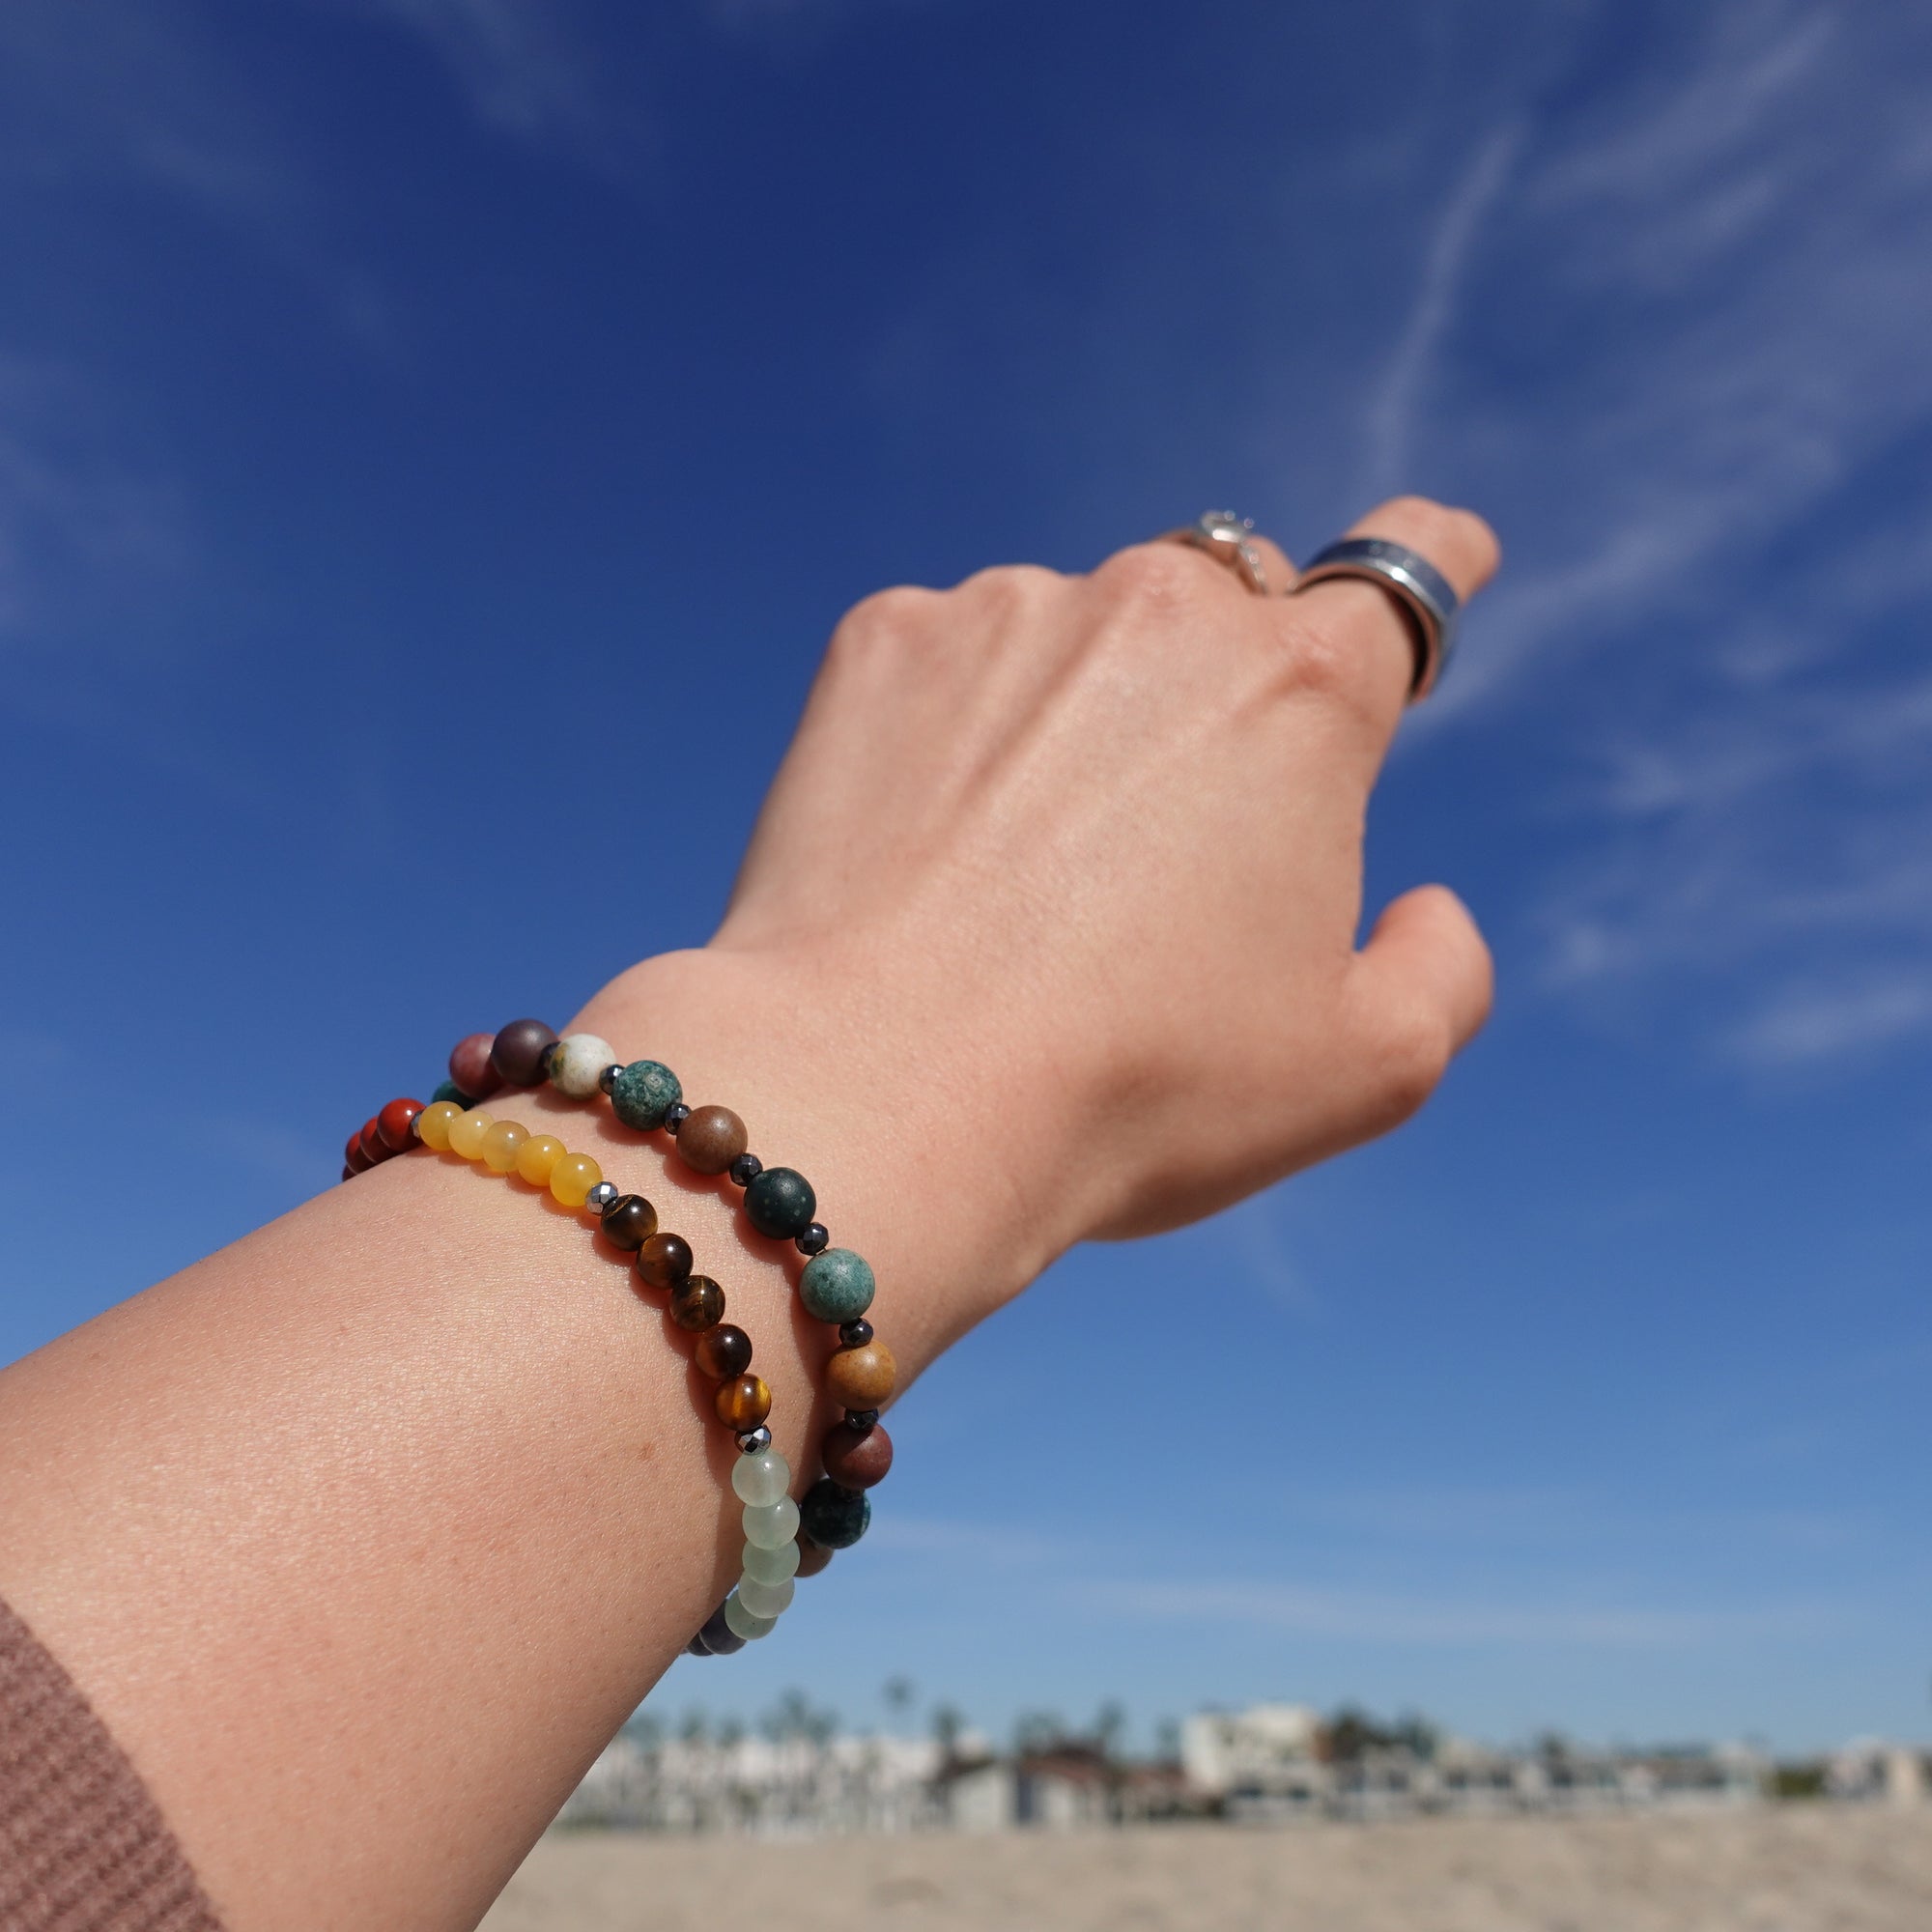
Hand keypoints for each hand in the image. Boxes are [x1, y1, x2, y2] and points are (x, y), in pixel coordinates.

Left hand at [606, 496, 1498, 1276]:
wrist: (883, 1091)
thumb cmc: (1137, 1089)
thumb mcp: (1365, 1071)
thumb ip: (1442, 971)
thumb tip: (1428, 907)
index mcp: (1307, 690)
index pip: (1405, 571)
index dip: (1434, 562)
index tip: (1444, 549)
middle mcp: (1166, 609)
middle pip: (1228, 605)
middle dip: (1224, 683)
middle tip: (1176, 825)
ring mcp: (1014, 609)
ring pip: (1079, 632)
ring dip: (1079, 711)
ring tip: (1023, 875)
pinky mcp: (886, 640)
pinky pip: (953, 656)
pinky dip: (957, 727)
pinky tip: (931, 847)